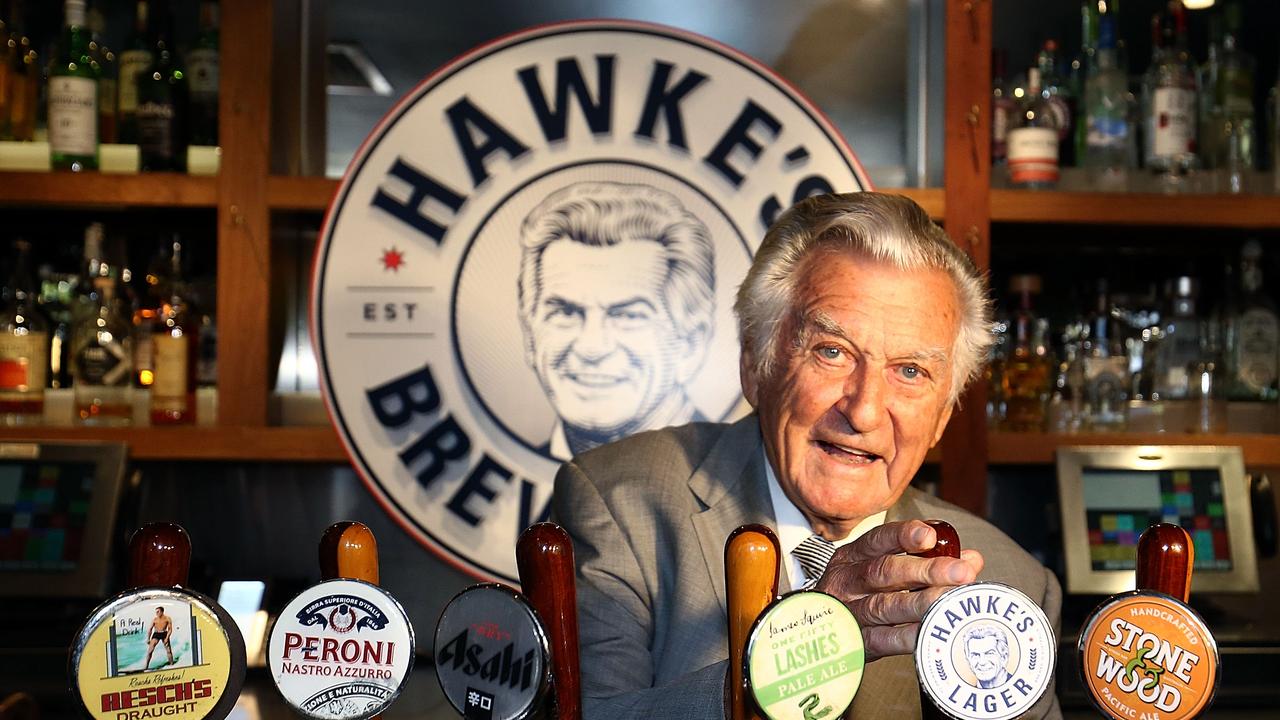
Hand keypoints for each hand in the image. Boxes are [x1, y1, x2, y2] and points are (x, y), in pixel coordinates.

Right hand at [815, 519, 982, 661]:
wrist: (815, 631)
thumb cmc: (857, 595)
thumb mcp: (878, 569)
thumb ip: (924, 561)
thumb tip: (971, 559)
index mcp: (852, 557)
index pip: (878, 540)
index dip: (904, 535)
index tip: (930, 536)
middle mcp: (846, 581)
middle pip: (884, 571)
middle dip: (926, 570)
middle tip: (961, 572)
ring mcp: (848, 612)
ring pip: (885, 605)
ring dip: (922, 602)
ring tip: (951, 600)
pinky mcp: (854, 643)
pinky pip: (883, 639)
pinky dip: (909, 635)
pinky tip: (931, 631)